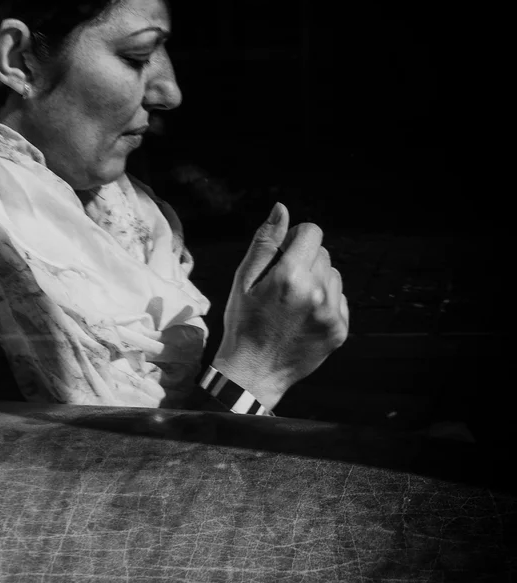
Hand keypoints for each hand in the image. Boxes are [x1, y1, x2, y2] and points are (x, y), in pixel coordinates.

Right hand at [213, 202, 348, 408]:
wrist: (252, 372)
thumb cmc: (243, 322)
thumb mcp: (243, 280)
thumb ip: (265, 243)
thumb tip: (282, 209)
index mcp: (290, 276)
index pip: (312, 232)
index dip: (294, 239)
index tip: (281, 255)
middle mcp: (316, 293)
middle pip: (322, 253)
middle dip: (304, 260)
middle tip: (281, 285)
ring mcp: (331, 314)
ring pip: (332, 275)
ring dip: (316, 281)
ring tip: (292, 302)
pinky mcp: (340, 330)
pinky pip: (339, 299)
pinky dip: (324, 302)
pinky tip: (302, 317)